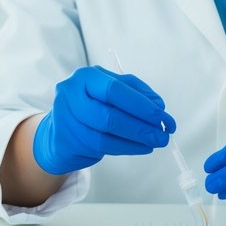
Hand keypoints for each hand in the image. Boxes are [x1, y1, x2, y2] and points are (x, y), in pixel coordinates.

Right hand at [32, 66, 175, 174]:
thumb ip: (135, 93)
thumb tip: (158, 106)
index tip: (162, 115)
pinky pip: (101, 147)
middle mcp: (71, 95)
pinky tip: (142, 147)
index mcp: (86, 77)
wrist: (62, 130)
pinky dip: (126, 147)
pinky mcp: (66, 141)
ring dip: (136, 140)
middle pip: (109, 115)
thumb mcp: (111, 91)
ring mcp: (66, 119)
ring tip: (156, 141)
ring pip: (106, 134)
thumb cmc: (91, 106)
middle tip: (163, 133)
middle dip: (141, 126)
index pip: (115, 89)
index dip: (141, 104)